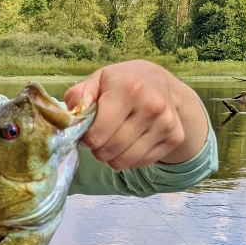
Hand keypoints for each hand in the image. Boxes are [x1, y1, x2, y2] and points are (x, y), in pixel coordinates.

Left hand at [63, 59, 208, 170]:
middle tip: (99, 138)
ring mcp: (166, 123)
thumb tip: (70, 122)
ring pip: (125, 161)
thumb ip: (78, 98)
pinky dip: (130, 158)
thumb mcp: (96, 81)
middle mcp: (151, 106)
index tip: (87, 131)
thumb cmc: (120, 82)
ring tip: (112, 141)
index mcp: (128, 89)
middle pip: (109, 151)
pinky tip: (130, 142)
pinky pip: (141, 163)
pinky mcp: (175, 137)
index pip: (97, 135)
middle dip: (98, 149)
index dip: (86, 138)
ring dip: (112, 157)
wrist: (159, 82)